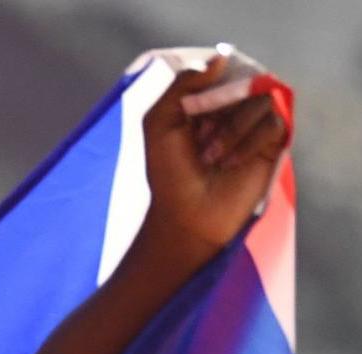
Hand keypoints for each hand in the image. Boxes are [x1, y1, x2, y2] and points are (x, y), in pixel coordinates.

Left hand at [138, 48, 289, 266]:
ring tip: (212, 157)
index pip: (223, 69)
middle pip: (245, 79)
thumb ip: (183, 85)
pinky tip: (231, 163)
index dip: (210, 89)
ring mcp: (256, 123)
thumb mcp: (159, 123)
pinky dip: (250, 142)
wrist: (186, 215)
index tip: (193, 116)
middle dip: (219, 110)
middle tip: (201, 140)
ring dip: (232, 130)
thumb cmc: (169, 173)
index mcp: (207, 99)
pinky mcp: (274, 142)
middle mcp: (234, 107)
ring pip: (261, 100)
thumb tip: (222, 58)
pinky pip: (275, 122)